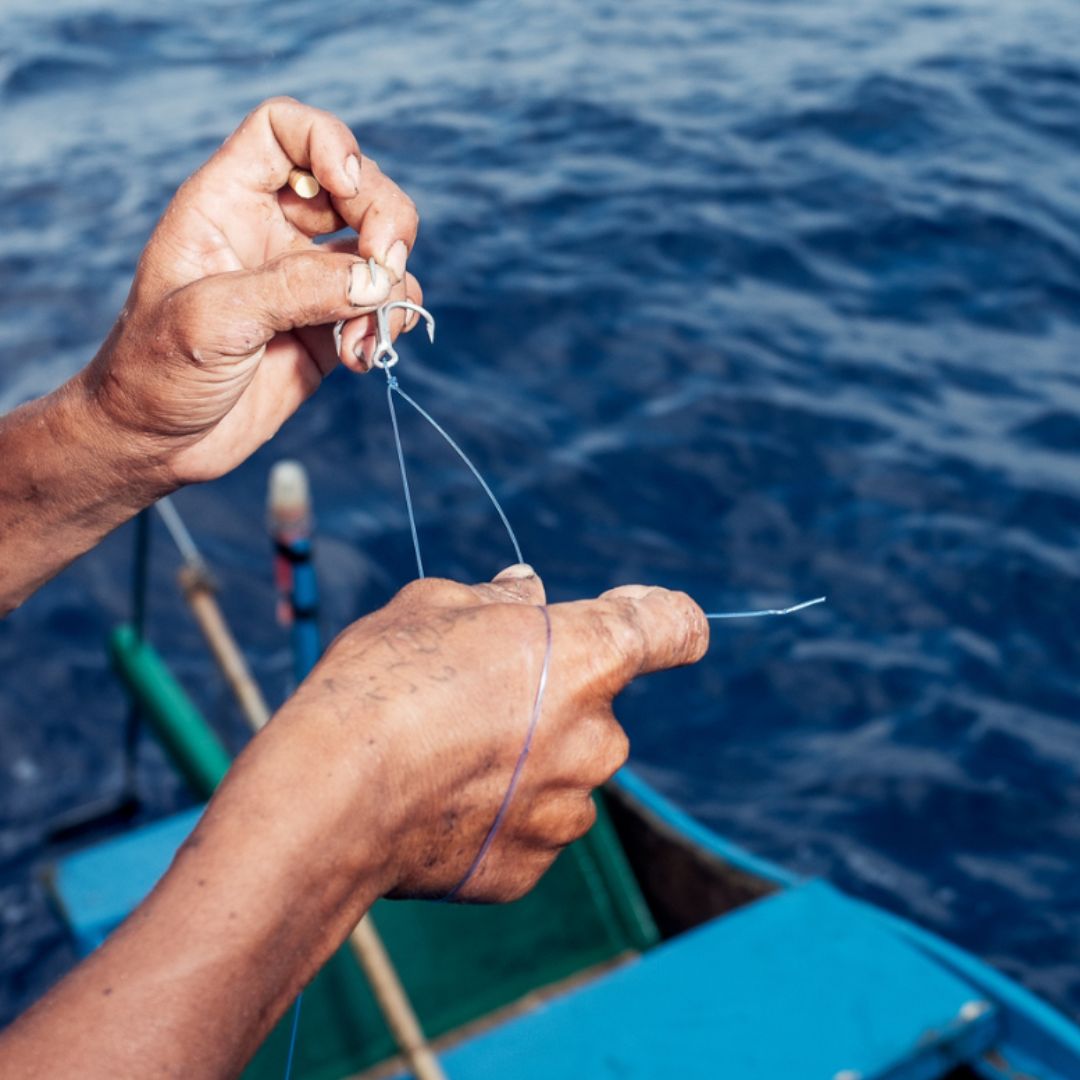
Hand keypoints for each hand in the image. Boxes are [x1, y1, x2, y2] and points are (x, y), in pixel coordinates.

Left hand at [78, 97, 421, 486]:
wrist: (156, 443)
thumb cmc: (156, 371)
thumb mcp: (214, 320)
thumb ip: (296, 289)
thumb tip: (378, 279)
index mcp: (227, 203)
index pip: (286, 130)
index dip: (327, 142)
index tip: (345, 188)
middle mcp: (272, 231)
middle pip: (356, 184)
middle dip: (385, 220)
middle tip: (383, 268)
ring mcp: (306, 280)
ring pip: (381, 247)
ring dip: (390, 286)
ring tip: (360, 338)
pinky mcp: (329, 327)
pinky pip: (384, 304)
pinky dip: (390, 324)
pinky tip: (360, 358)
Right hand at [234, 566, 708, 905]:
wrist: (331, 796)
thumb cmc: (382, 683)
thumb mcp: (433, 607)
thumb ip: (498, 601)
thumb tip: (527, 593)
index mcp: (589, 656)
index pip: (673, 627)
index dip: (657, 615)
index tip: (633, 611)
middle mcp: (598, 738)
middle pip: (598, 708)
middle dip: (553, 697)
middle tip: (476, 695)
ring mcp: (567, 809)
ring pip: (564, 772)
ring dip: (527, 760)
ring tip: (444, 754)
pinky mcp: (529, 866)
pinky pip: (527, 827)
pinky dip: (496, 814)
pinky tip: (437, 802)